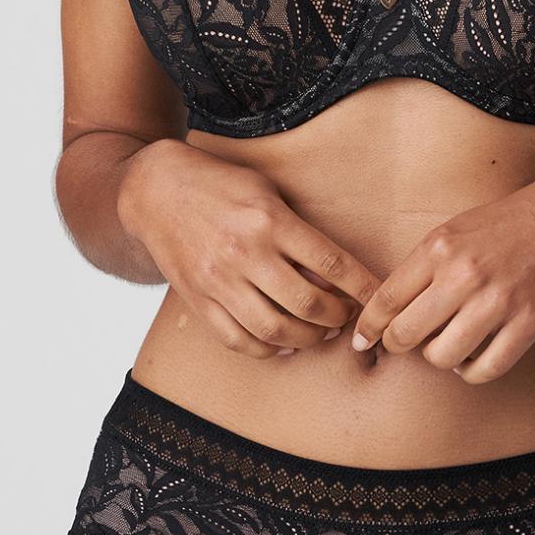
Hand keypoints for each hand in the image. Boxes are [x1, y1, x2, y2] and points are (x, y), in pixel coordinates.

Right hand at [119, 141, 382, 358]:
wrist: (155, 191)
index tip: (379, 297)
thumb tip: (333, 274)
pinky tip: (281, 344)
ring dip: (307, 338)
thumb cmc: (219, 184)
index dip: (362, 286)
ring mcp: (219, 281)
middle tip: (347, 315)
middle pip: (308, 303)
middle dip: (338, 316)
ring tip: (319, 331)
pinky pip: (238, 340)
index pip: (330, 262)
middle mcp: (244, 253)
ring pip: (275, 330)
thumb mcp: (266, 189)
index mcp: (268, 220)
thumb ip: (298, 229)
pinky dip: (266, 350)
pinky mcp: (198, 300)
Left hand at [349, 169, 534, 382]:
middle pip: (406, 334)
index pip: (386, 299)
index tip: (363, 341)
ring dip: (439, 359)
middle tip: (409, 343)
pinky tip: (474, 358)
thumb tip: (388, 311)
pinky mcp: (529, 322)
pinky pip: (485, 369)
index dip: (368, 327)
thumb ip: (423, 266)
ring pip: (443, 357)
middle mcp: (463, 275)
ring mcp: (498, 301)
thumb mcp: (455, 230)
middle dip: (399, 345)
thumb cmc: (505, 226)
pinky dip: (472, 372)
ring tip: (448, 346)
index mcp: (439, 248)